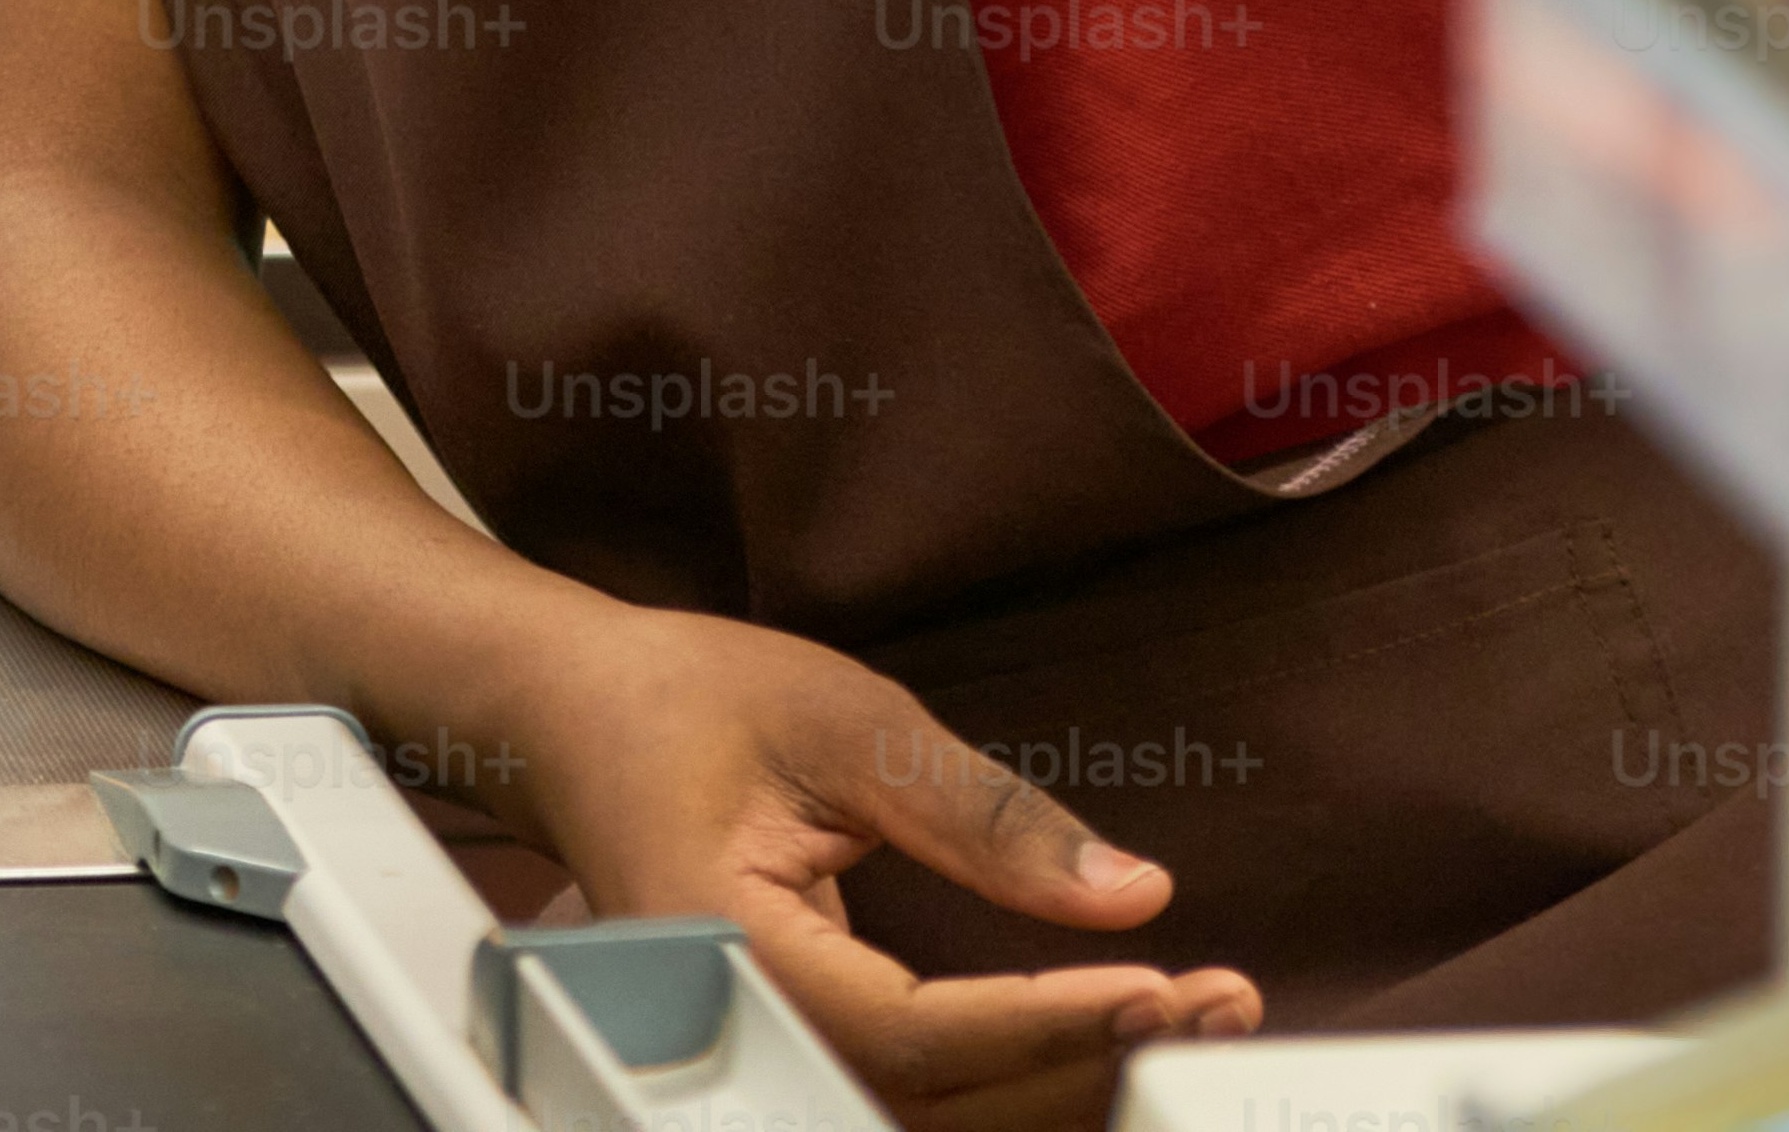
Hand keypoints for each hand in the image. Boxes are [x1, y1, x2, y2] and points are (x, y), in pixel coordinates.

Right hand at [493, 601, 1256, 1131]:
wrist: (565, 718)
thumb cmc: (680, 699)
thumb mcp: (839, 717)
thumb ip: (979, 814)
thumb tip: (1131, 890)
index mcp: (728, 950)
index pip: (913, 1033)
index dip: (1046, 1025)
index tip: (1165, 991)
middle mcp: (743, 1031)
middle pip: (939, 1110)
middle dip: (1090, 1068)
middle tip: (1222, 1010)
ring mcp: (770, 1051)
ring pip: (939, 1120)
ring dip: (1069, 1084)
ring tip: (1195, 1025)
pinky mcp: (805, 1046)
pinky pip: (924, 1096)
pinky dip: (1025, 1077)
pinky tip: (1111, 1035)